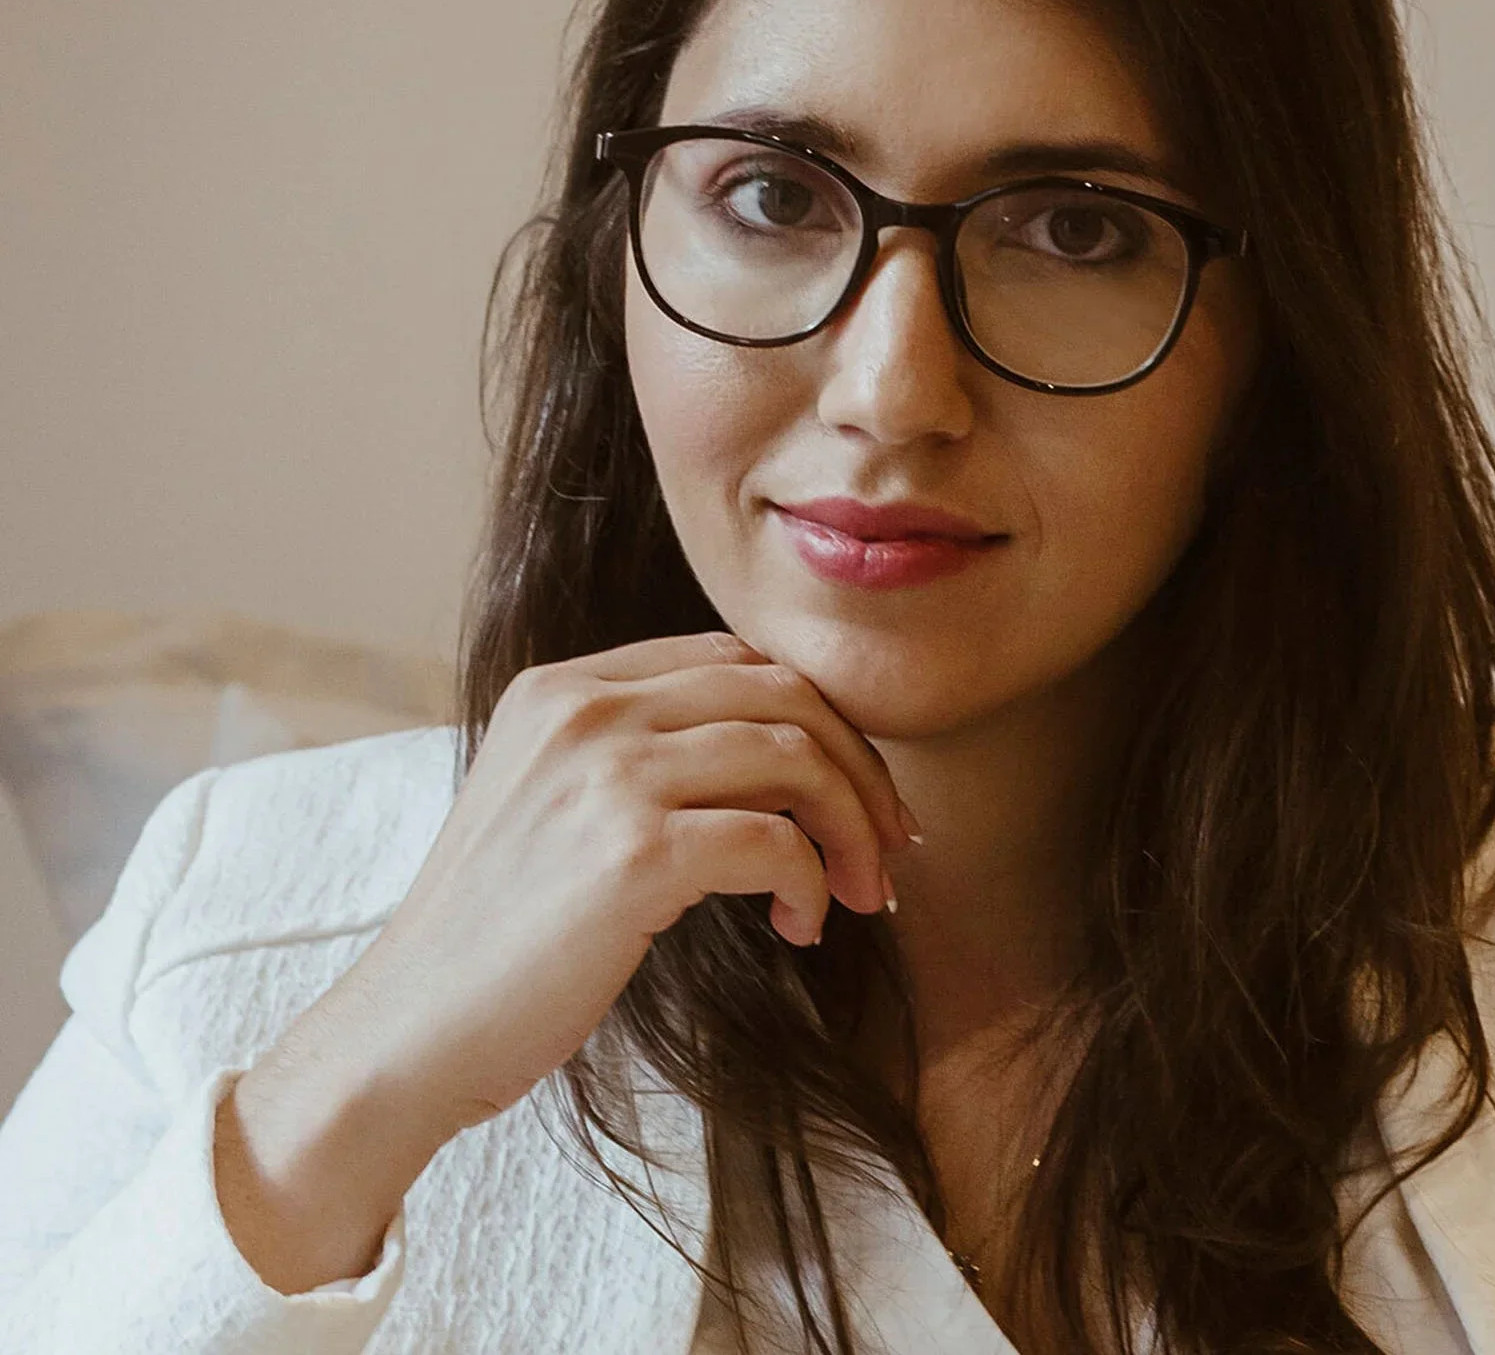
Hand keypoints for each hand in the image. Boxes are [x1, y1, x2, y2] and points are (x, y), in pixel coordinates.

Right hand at [333, 629, 916, 1137]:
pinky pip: (776, 840)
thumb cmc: (496, 937)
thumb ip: (639, 755)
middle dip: (858, 767)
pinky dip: (812, 881)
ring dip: (851, 827)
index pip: (736, 659)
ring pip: (794, 755)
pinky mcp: (629, 852)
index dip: (818, 717)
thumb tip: (782, 759)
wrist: (409, 1032)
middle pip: (781, 691)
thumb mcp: (553, 804)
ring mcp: (605, 773)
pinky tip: (801, 925)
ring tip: (857, 893)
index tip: (857, 788)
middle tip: (889, 844)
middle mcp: (585, 709)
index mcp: (565, 687)